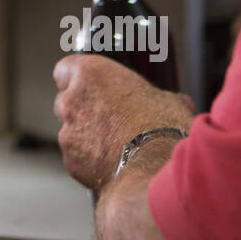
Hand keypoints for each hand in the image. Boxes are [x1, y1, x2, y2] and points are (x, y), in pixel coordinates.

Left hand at [52, 55, 194, 190]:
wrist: (154, 171)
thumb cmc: (161, 131)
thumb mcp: (168, 101)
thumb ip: (155, 97)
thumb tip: (174, 103)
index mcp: (91, 75)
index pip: (66, 68)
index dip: (77, 79)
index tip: (90, 87)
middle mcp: (72, 100)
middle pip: (66, 101)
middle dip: (83, 110)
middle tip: (109, 120)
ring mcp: (68, 132)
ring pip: (71, 132)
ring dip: (86, 137)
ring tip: (116, 147)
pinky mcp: (70, 161)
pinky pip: (76, 158)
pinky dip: (88, 161)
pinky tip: (113, 164)